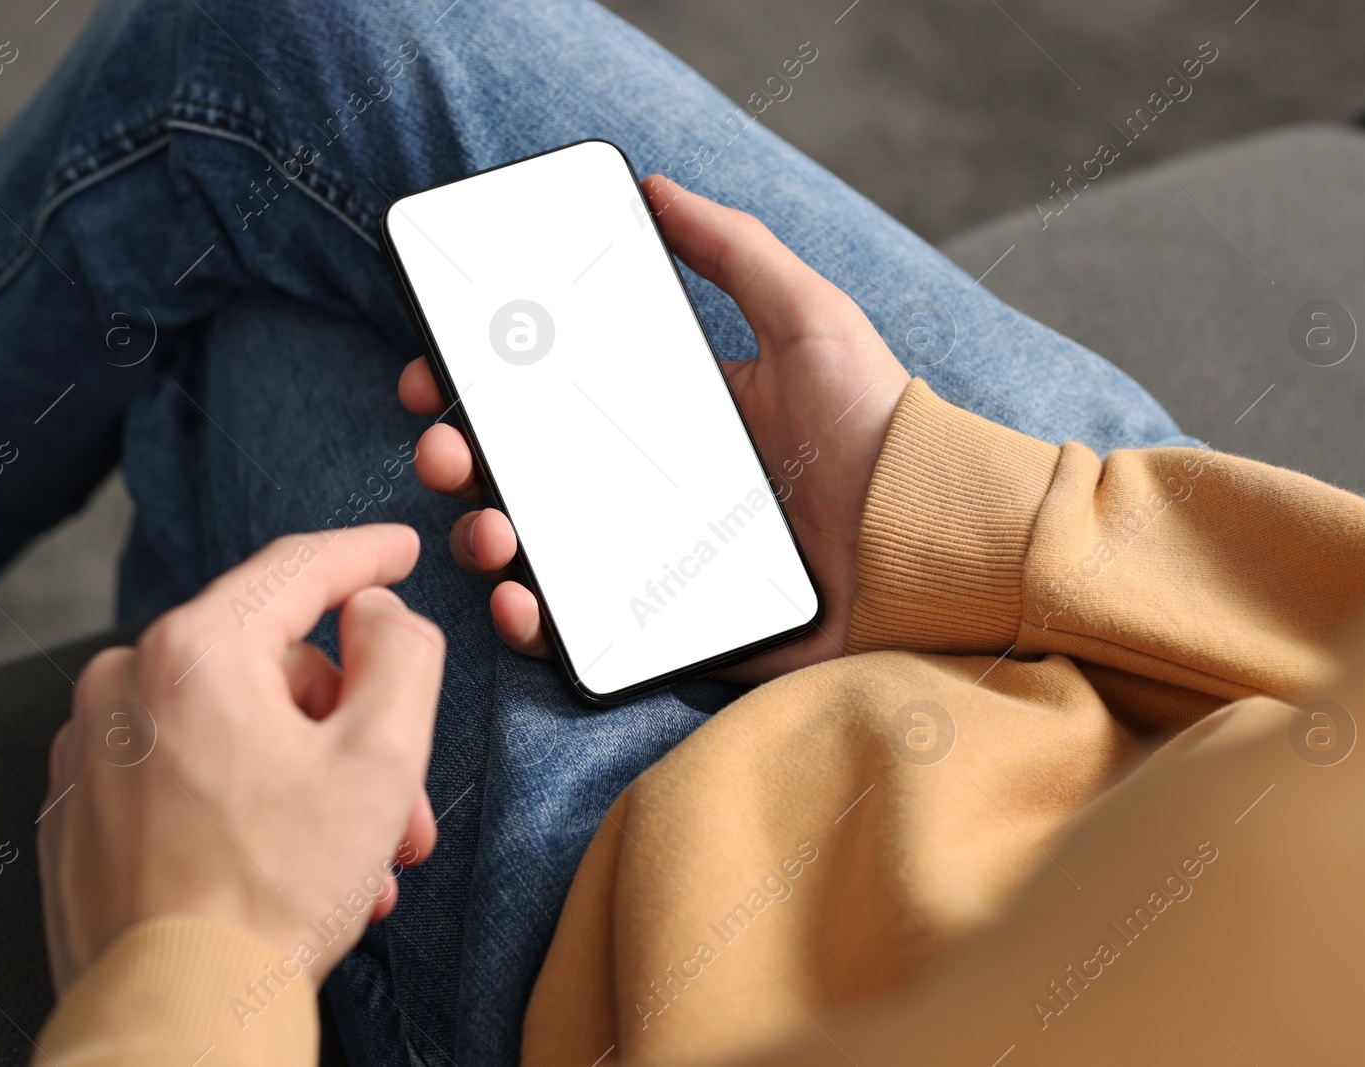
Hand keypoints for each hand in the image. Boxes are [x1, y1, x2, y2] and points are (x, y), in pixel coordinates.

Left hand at [38, 524, 444, 993]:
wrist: (177, 1015)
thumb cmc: (272, 896)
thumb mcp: (382, 757)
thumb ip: (401, 653)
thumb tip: (381, 613)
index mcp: (193, 653)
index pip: (296, 570)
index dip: (365, 556)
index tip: (400, 553)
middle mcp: (124, 686)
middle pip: (272, 666)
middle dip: (350, 727)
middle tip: (399, 798)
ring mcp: (93, 749)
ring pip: (234, 724)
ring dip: (309, 775)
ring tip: (356, 854)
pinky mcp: (82, 807)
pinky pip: (187, 769)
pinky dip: (248, 798)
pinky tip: (291, 860)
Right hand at [398, 175, 909, 683]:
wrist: (930, 543)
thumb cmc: (878, 428)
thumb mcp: (808, 319)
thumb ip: (735, 250)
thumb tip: (656, 186)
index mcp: (660, 414)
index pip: (544, 396)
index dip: (476, 385)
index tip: (435, 373)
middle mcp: (640, 486)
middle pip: (517, 473)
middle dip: (455, 460)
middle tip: (445, 450)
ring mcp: (646, 561)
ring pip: (529, 552)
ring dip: (480, 538)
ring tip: (492, 530)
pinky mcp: (666, 628)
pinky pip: (578, 633)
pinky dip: (530, 622)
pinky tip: (520, 601)